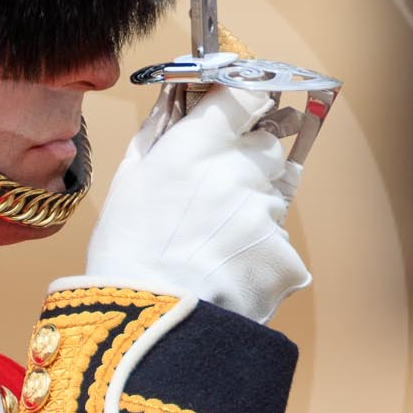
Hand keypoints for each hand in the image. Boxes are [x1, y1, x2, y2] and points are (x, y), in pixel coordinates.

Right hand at [79, 83, 310, 323]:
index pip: (248, 92)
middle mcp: (241, 169)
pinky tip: (225, 271)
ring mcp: (267, 212)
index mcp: (200, 144)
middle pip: (269, 143)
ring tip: (212, 244)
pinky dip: (259, 254)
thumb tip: (178, 98)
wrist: (148, 321)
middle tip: (217, 191)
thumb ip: (160, 131)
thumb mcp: (129, 178)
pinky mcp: (285, 254)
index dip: (246, 100)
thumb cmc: (127, 251)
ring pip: (274, 195)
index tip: (240, 110)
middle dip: (251, 158)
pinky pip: (279, 242)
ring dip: (252, 210)